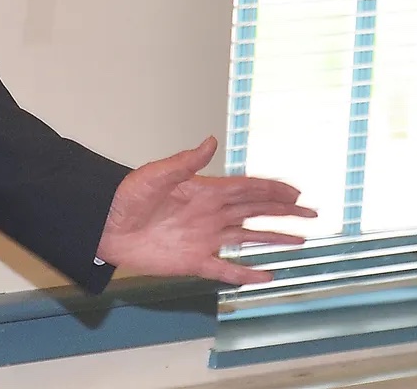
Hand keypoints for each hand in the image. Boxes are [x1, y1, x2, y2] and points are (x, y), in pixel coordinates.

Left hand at [96, 136, 316, 285]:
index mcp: (203, 192)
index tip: (297, 192)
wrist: (105, 226)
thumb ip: (185, 163)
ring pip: (247, 238)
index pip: (246, 189)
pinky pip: (226, 270)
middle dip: (283, 211)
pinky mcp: (193, 262)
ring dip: (273, 238)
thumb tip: (211, 140)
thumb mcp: (156, 175)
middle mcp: (208, 214)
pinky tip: (267, 275)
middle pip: (254, 211)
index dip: (272, 189)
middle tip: (312, 212)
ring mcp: (203, 239)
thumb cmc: (125, 197)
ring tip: (301, 240)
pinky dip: (247, 274)